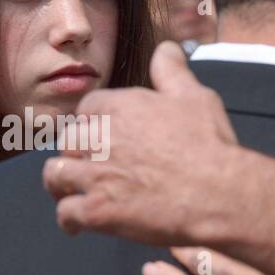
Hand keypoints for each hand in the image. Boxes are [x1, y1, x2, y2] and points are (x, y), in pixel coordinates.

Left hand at [43, 42, 240, 244]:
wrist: (218, 194)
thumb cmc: (210, 147)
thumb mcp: (194, 96)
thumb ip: (172, 71)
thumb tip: (167, 49)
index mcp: (120, 108)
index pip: (87, 108)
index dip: (91, 123)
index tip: (99, 135)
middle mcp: (101, 138)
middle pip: (68, 140)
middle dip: (75, 152)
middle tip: (86, 165)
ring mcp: (96, 175)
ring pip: (56, 174)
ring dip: (60, 183)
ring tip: (69, 191)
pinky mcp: (98, 210)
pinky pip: (65, 212)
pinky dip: (68, 220)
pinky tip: (75, 225)